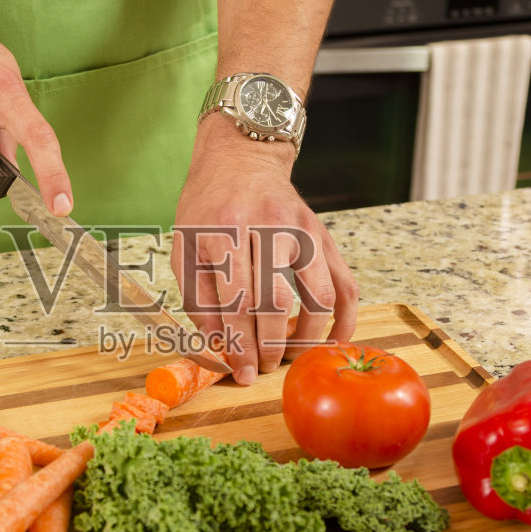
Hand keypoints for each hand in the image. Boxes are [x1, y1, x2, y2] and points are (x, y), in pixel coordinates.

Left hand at [171, 116, 357, 384]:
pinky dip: (345, 317)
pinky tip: (333, 341)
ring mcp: (301, 230)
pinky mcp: (323, 235)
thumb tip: (220, 345)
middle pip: (276, 302)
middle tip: (264, 368)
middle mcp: (266, 227)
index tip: (242, 373)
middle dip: (271, 346)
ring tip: (290, 357)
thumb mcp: (186, 247)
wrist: (240, 158)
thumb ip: (198, 297)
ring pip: (318, 295)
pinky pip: (344, 282)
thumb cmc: (207, 207)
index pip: (237, 301)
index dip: (241, 345)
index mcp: (224, 231)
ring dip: (307, 337)